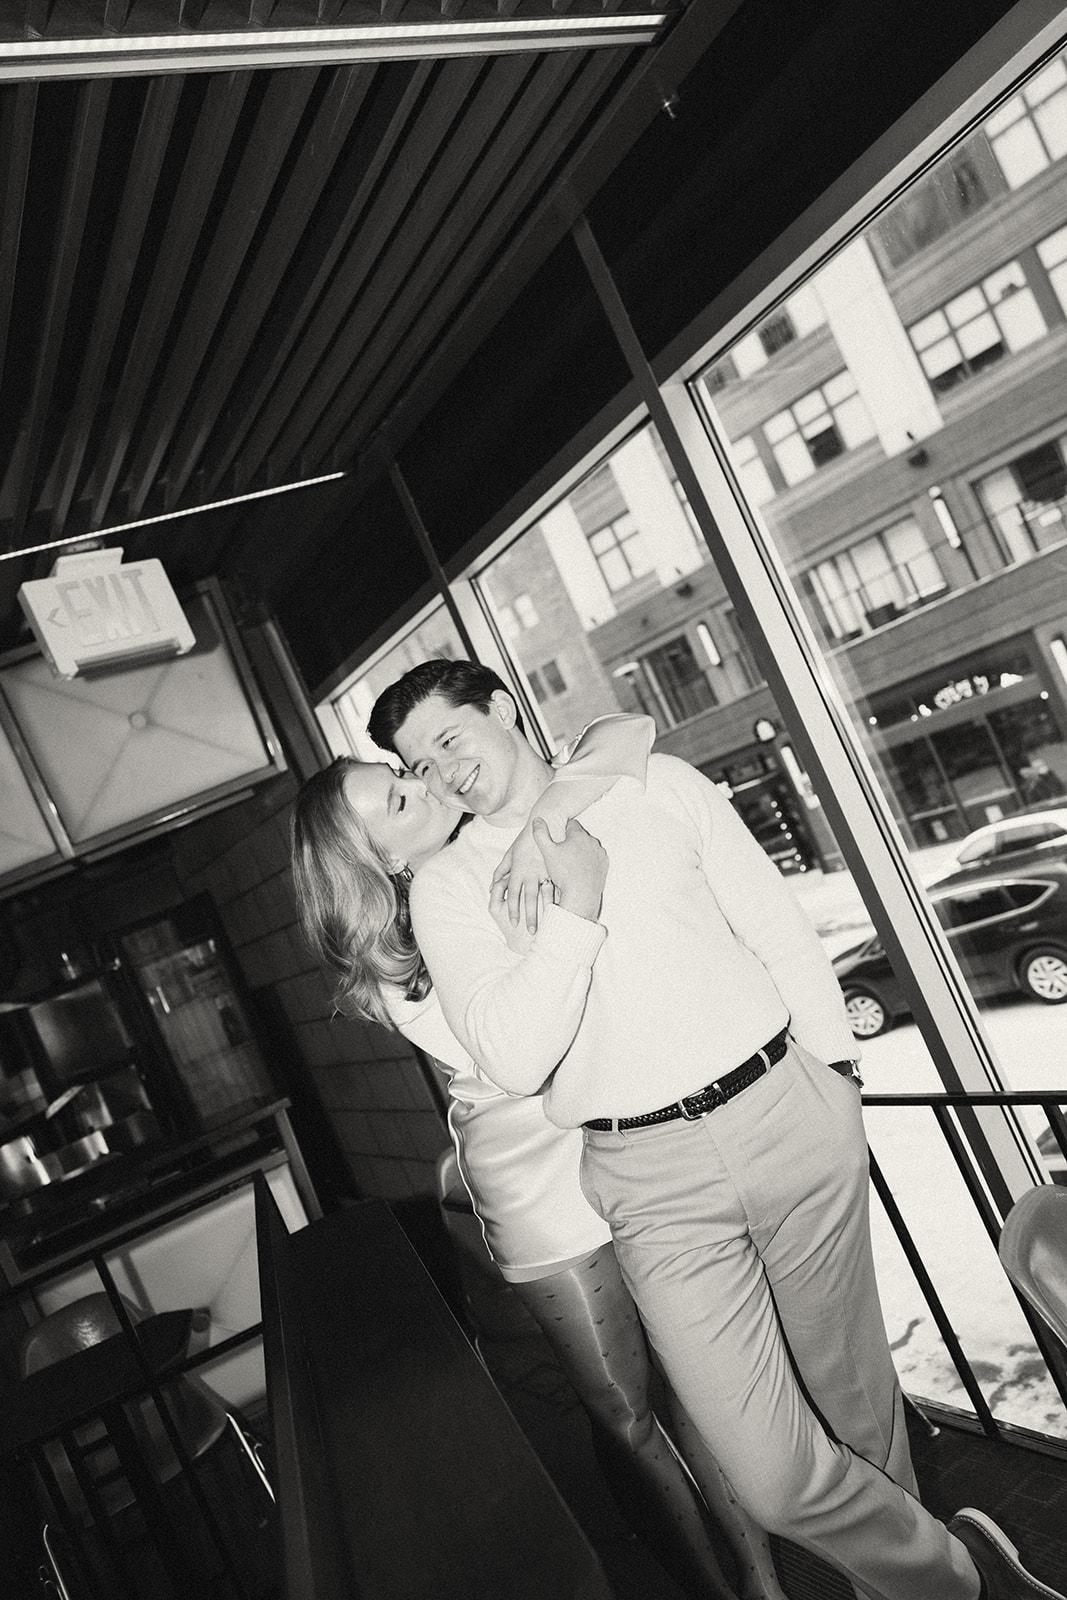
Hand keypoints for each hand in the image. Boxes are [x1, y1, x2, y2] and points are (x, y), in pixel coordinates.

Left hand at [491, 817, 562, 933]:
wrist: (547, 824)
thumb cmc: (526, 840)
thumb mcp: (510, 854)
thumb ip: (501, 871)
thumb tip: (493, 886)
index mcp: (517, 870)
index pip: (512, 894)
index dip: (512, 910)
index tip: (513, 923)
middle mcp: (530, 873)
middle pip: (528, 899)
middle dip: (529, 916)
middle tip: (531, 932)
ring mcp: (545, 871)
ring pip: (545, 895)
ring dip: (546, 911)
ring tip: (549, 924)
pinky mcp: (557, 868)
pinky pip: (558, 886)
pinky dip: (559, 898)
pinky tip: (562, 910)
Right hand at [530, 817, 606, 922]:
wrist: (581, 895)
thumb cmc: (563, 874)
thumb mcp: (547, 852)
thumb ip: (541, 834)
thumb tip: (537, 820)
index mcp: (579, 836)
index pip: (571, 824)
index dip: (563, 830)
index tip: (558, 838)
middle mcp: (592, 842)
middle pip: (580, 837)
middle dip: (572, 842)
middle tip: (562, 854)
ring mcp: (600, 854)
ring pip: (588, 848)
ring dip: (581, 852)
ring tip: (570, 864)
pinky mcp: (604, 866)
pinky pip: (595, 859)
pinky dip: (588, 862)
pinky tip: (579, 870)